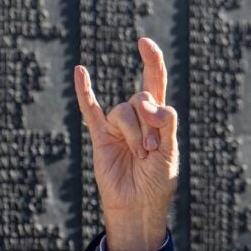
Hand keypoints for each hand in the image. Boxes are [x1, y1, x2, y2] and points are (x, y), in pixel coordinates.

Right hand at [76, 36, 179, 250]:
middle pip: (140, 98)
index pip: (155, 81)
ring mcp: (117, 126)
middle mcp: (136, 117)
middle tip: (151, 148)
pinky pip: (90, 109)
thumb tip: (147, 103)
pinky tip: (81, 71)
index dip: (152, 61)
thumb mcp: (170, 151)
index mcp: (158, 118)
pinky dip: (85, 91)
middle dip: (148, 122)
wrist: (138, 207)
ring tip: (139, 155)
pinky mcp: (100, 136)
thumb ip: (165, 123)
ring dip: (133, 132)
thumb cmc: (158, 182)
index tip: (144, 43)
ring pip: (122, 110)